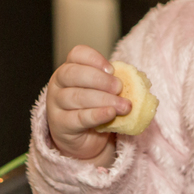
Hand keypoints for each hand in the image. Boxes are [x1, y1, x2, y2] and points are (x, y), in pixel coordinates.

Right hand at [45, 45, 129, 162]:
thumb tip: (137, 83)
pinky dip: (96, 115)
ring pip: (76, 97)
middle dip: (100, 80)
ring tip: (124, 106)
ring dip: (103, 100)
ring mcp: (56, 104)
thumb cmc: (96, 107)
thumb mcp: (104, 91)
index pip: (77, 54)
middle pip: (74, 74)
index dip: (95, 59)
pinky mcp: (61, 125)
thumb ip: (114, 84)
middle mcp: (59, 83)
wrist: (84, 138)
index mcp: (70, 68)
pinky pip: (78, 118)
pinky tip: (110, 114)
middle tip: (119, 88)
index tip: (112, 69)